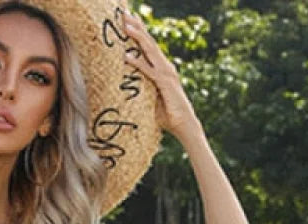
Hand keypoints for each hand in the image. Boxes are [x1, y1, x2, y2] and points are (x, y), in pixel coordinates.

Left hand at [121, 8, 200, 139]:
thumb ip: (142, 89)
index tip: (128, 20)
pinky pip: (148, 71)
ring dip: (136, 37)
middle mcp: (165, 66)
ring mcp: (166, 73)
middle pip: (148, 42)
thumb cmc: (166, 114)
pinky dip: (137, 63)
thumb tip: (126, 88)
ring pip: (149, 51)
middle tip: (123, 14)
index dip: (139, 31)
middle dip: (136, 27)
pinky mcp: (165, 84)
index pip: (148, 45)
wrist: (183, 124)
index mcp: (162, 67)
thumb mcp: (150, 98)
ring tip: (125, 26)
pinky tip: (126, 57)